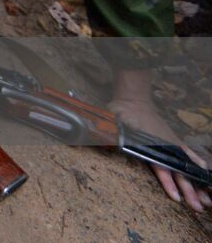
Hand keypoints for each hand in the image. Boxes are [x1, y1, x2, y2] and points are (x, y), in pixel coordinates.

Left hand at [110, 71, 211, 211]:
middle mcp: (163, 146)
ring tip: (206, 197)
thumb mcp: (110, 123)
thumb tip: (105, 144)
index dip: (168, 183)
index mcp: (148, 145)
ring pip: (185, 164)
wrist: (133, 99)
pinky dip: (195, 159)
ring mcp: (169, 142)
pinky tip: (205, 169)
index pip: (160, 167)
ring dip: (195, 181)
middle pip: (177, 171)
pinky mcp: (172, 139)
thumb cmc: (120, 112)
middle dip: (189, 190)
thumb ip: (108, 134)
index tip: (176, 198)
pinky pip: (186, 151)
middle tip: (198, 207)